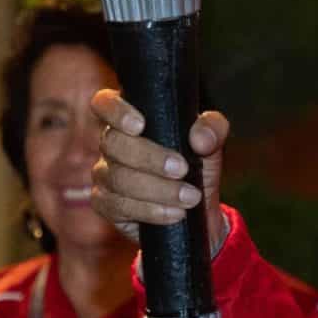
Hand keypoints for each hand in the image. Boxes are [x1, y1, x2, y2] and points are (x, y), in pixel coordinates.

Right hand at [91, 88, 230, 253]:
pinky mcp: (106, 204)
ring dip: (158, 190)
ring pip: (118, 179)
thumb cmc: (197, 164)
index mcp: (130, 118)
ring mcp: (105, 175)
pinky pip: (119, 207)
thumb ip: (212, 129)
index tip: (140, 125)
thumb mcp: (212, 142)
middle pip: (113, 143)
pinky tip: (175, 213)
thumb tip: (199, 138)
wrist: (198, 209)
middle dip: (150, 158)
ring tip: (190, 197)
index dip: (115, 111)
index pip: (105, 103)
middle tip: (182, 169)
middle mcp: (111, 143)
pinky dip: (151, 211)